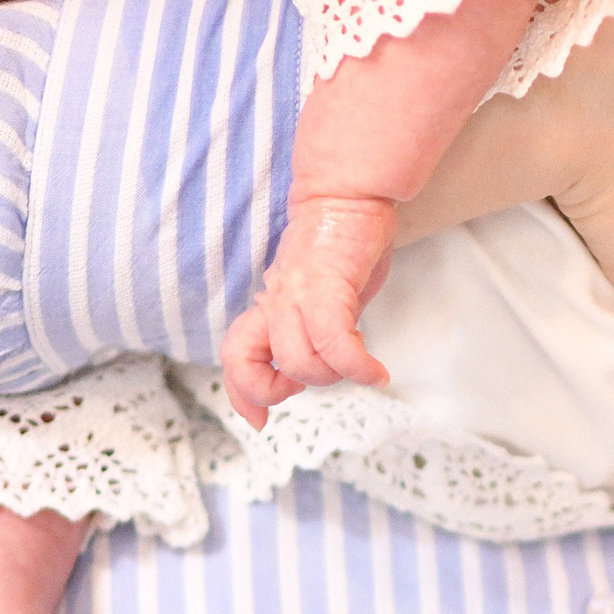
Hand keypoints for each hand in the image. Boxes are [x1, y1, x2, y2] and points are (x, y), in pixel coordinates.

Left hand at [220, 194, 397, 426]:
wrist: (348, 193)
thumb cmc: (341, 242)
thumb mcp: (320, 294)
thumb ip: (314, 327)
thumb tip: (323, 362)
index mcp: (270, 305)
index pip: (235, 355)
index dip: (240, 393)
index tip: (258, 420)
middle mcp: (274, 302)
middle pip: (249, 365)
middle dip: (280, 389)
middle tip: (311, 382)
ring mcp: (296, 295)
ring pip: (297, 362)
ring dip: (331, 378)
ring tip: (356, 367)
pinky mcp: (327, 287)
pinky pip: (335, 344)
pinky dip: (357, 368)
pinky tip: (377, 373)